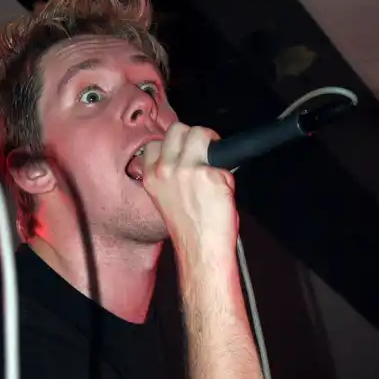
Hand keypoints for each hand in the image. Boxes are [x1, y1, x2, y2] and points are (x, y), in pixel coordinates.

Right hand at [142, 122, 237, 254]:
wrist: (202, 248)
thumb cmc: (188, 229)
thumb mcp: (167, 197)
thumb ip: (172, 174)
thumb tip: (189, 157)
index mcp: (152, 177)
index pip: (155, 143)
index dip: (173, 145)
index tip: (184, 153)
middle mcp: (166, 170)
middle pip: (178, 129)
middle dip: (193, 137)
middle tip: (203, 153)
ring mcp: (188, 170)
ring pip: (200, 133)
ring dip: (210, 143)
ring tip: (214, 163)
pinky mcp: (211, 174)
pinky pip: (224, 159)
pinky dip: (227, 172)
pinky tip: (223, 187)